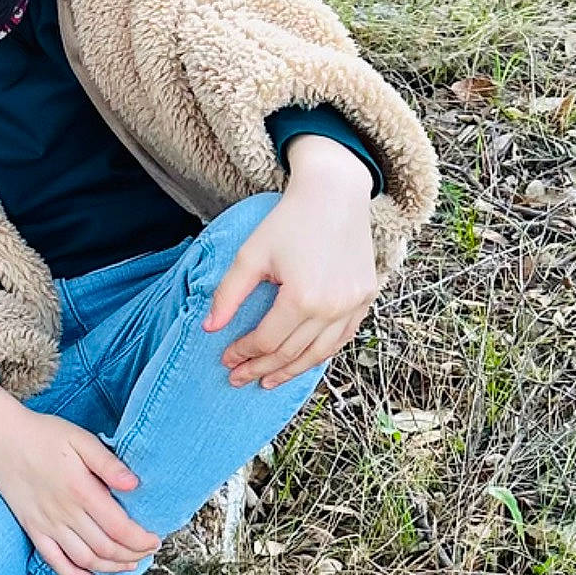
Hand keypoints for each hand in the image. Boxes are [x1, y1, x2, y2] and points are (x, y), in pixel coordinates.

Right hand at [0, 397, 159, 574]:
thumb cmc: (42, 434)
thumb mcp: (80, 439)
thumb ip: (108, 463)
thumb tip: (134, 484)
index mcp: (81, 491)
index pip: (119, 528)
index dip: (141, 540)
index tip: (155, 539)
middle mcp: (65, 513)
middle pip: (106, 548)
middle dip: (132, 555)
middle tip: (147, 552)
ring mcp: (47, 524)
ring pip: (85, 559)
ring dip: (110, 567)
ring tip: (128, 564)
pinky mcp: (33, 529)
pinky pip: (54, 561)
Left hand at [202, 138, 377, 387]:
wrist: (335, 194)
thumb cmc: (289, 221)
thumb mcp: (251, 255)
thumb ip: (229, 294)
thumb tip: (209, 329)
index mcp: (302, 297)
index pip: (267, 340)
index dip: (243, 353)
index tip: (226, 359)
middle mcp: (332, 307)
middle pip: (292, 353)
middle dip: (261, 368)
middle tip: (239, 379)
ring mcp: (353, 305)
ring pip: (319, 353)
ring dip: (291, 371)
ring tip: (268, 381)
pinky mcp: (366, 298)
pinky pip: (342, 338)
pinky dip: (320, 353)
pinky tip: (302, 361)